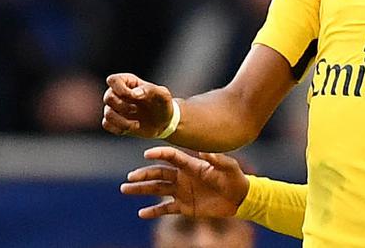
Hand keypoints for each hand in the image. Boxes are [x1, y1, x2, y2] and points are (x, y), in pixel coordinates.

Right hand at [102, 73, 174, 137]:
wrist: (164, 122)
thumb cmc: (163, 104)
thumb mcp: (162, 95)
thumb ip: (150, 90)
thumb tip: (134, 94)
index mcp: (129, 82)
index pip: (113, 80)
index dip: (120, 89)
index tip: (134, 97)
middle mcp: (119, 94)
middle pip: (108, 97)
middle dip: (121, 106)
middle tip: (136, 110)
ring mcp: (116, 108)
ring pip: (107, 113)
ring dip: (121, 121)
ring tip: (136, 124)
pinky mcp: (115, 122)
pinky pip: (106, 124)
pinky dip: (118, 128)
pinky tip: (132, 128)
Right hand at [120, 146, 248, 218]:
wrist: (239, 198)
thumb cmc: (234, 178)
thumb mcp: (229, 167)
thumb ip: (218, 159)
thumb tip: (205, 150)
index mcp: (191, 165)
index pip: (171, 157)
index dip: (159, 154)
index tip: (147, 154)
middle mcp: (182, 177)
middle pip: (158, 174)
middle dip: (143, 175)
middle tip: (129, 177)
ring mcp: (181, 192)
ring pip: (157, 189)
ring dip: (141, 189)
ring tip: (125, 189)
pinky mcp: (184, 207)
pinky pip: (165, 209)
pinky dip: (153, 212)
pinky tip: (141, 213)